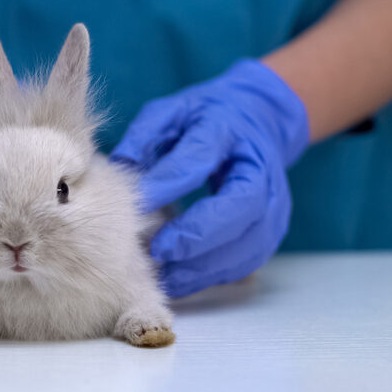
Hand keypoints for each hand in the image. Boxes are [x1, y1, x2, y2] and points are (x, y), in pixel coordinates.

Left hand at [112, 60, 308, 296]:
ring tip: (162, 275)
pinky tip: (179, 279)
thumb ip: (145, 137)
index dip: (171, 182)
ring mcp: (274, 205)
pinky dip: (211, 275)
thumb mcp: (173, 113)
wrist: (261, 121)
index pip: (202, 156)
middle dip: (196, 235)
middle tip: (156, 251)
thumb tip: (117, 170)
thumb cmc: (207, 119)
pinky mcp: (270, 232)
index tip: (139, 204)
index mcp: (230, 130)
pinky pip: (244, 263)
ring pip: (245, 245)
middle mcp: (261, 170)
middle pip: (238, 208)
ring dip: (203, 266)